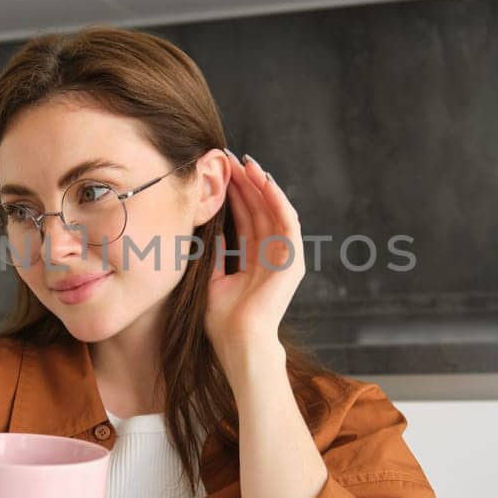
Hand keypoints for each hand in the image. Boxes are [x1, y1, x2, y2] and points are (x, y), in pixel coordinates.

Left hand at [205, 151, 303, 375]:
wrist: (238, 340)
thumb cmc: (221, 320)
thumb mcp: (211, 277)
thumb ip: (213, 253)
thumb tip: (203, 226)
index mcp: (253, 260)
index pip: (243, 218)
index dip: (232, 194)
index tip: (216, 171)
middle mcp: (271, 255)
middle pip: (258, 209)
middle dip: (244, 182)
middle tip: (227, 157)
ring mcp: (284, 256)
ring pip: (273, 209)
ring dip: (260, 184)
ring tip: (245, 162)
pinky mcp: (294, 258)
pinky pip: (287, 220)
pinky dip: (277, 198)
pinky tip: (263, 180)